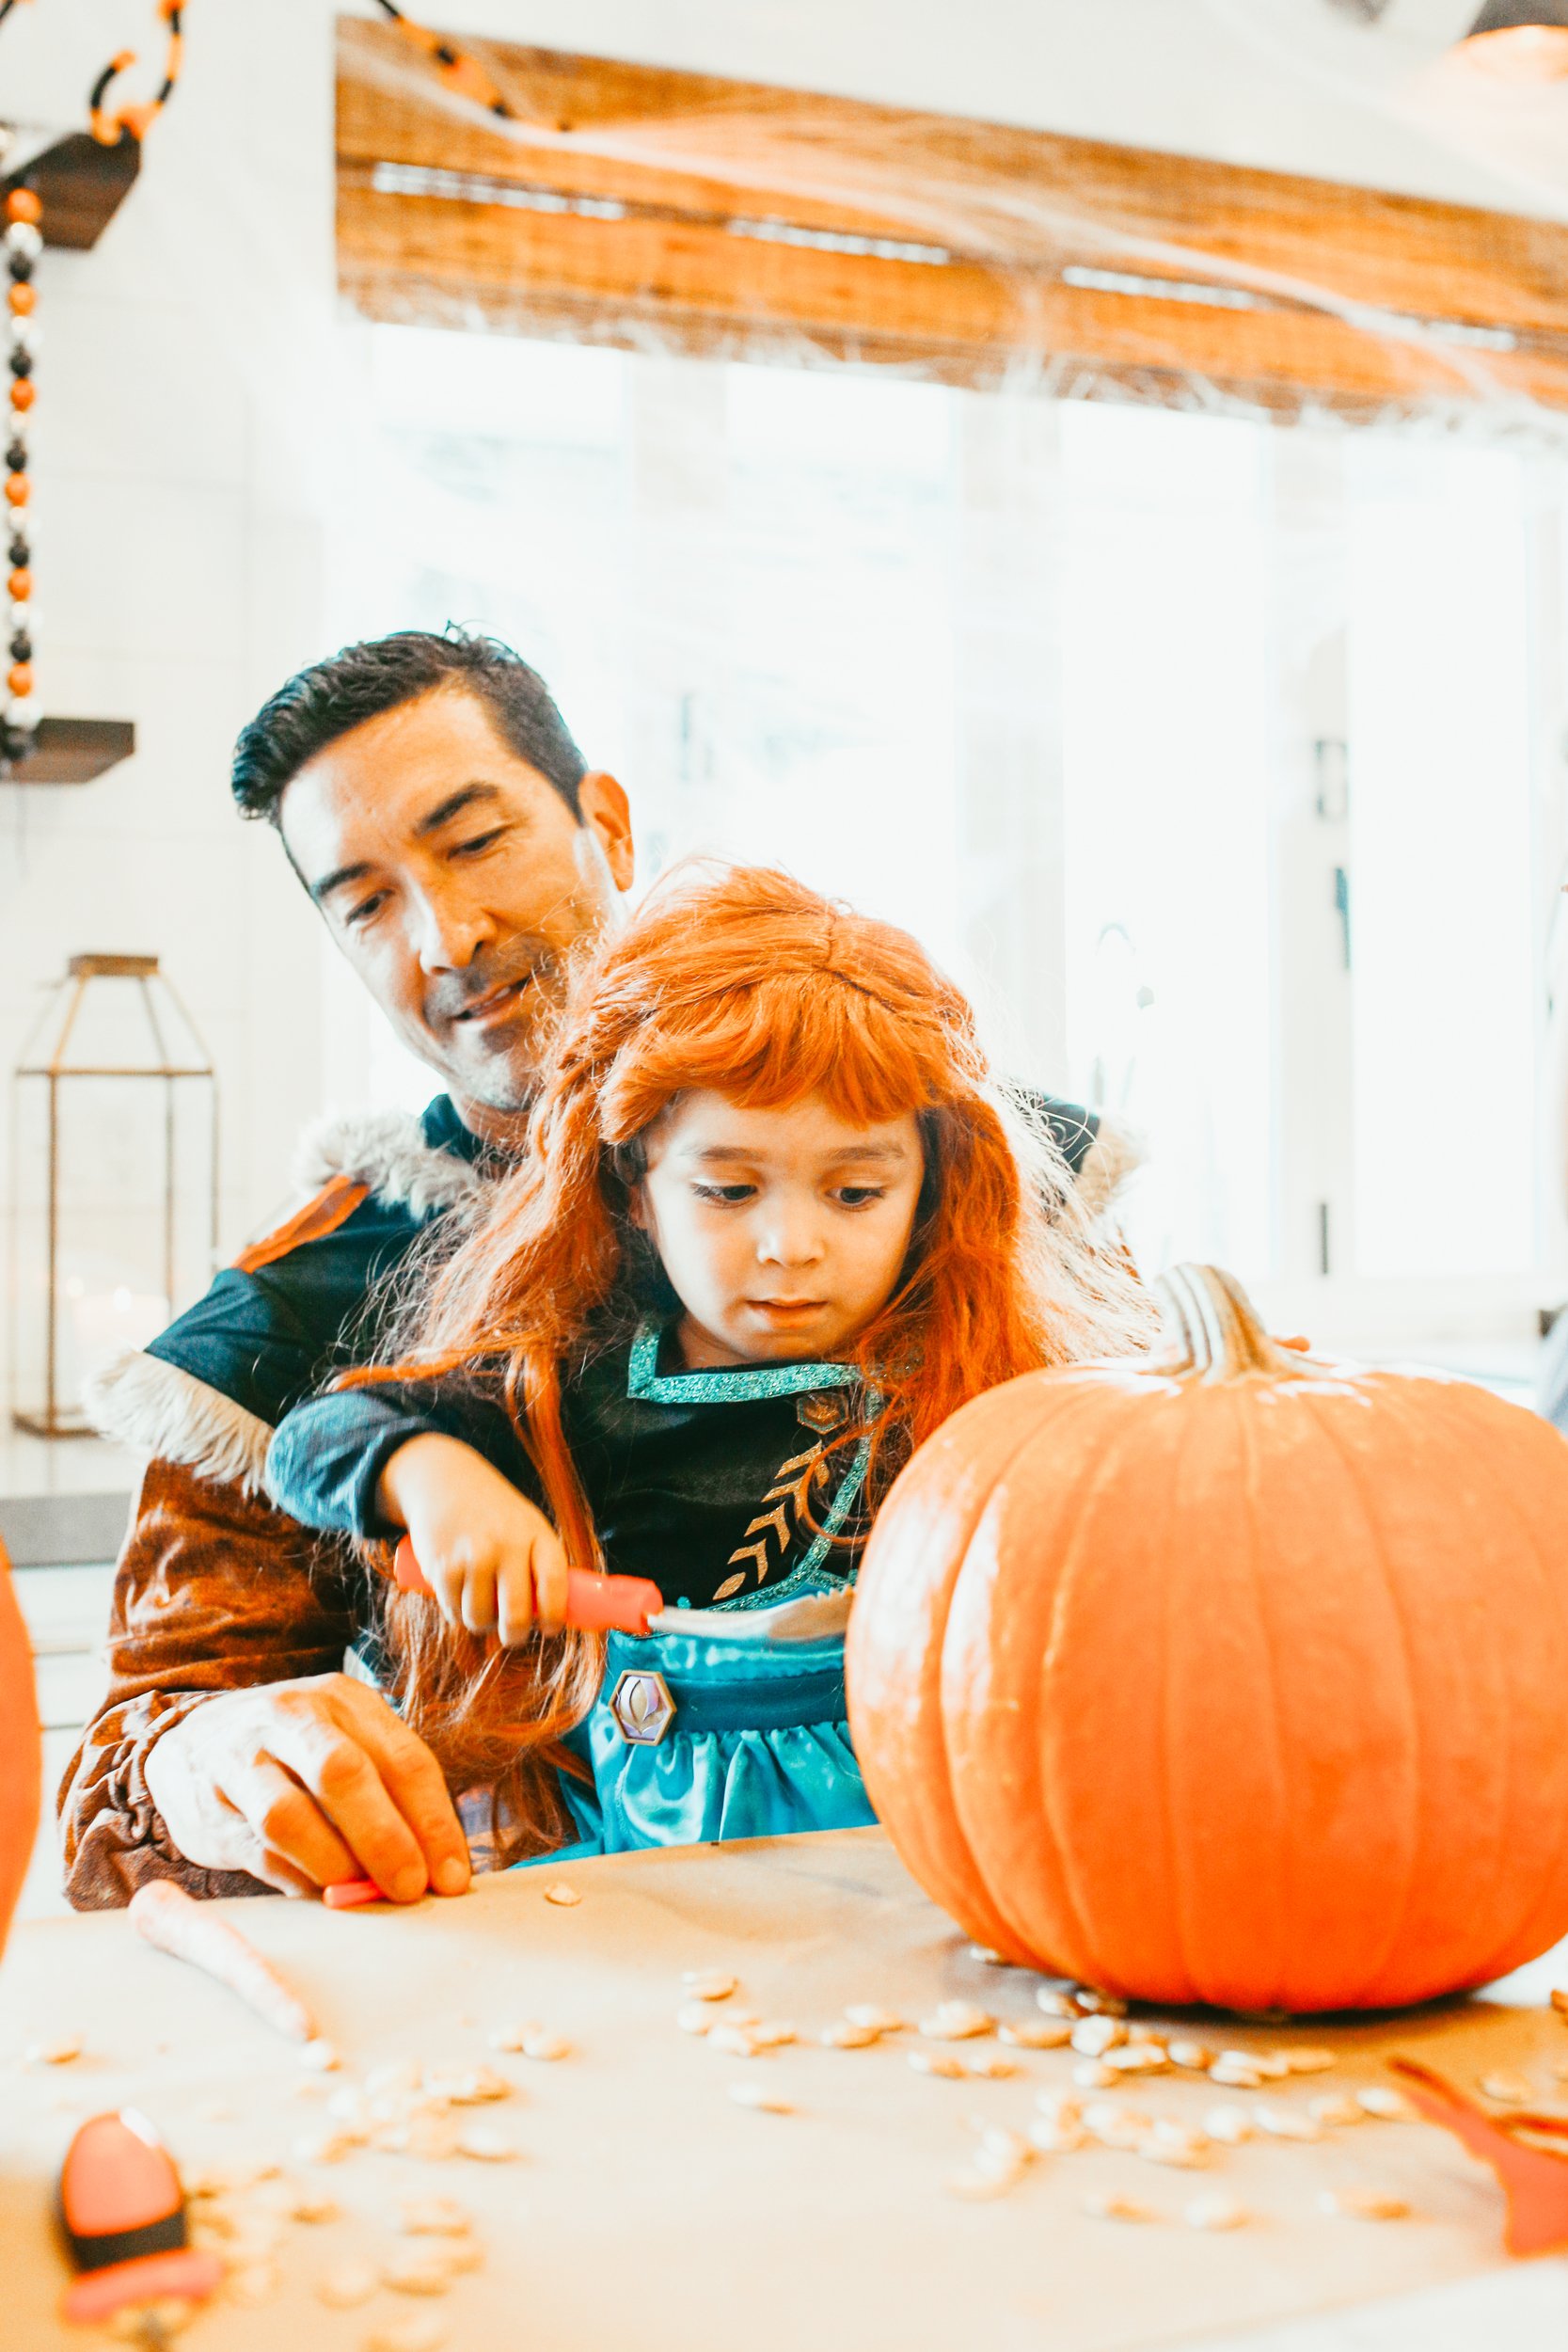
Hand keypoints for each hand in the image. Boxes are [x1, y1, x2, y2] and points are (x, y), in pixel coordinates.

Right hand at [144, 1673, 470, 1902]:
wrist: (192, 1743)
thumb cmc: (294, 1752)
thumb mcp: (347, 1744)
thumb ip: (388, 1795)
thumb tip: (435, 1869)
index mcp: (343, 1700)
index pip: (402, 1758)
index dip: (433, 1821)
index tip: (452, 1877)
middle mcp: (290, 1716)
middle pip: (344, 1774)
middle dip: (385, 1839)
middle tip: (410, 1888)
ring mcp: (240, 1758)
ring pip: (289, 1816)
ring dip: (334, 1864)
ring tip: (358, 1894)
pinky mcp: (207, 1804)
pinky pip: (256, 1850)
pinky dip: (294, 1877)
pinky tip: (316, 1891)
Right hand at [379, 1432, 569, 1644]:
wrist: (444, 1481)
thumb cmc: (494, 1515)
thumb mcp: (526, 1525)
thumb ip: (539, 1565)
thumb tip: (553, 1618)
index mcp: (536, 1534)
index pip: (553, 1585)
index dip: (554, 1616)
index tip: (550, 1628)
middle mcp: (506, 1544)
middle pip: (516, 1615)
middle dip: (515, 1635)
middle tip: (513, 1635)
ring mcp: (473, 1556)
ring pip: (480, 1619)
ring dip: (481, 1623)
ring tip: (482, 1605)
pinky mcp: (443, 1566)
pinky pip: (454, 1612)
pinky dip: (457, 1612)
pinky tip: (460, 1592)